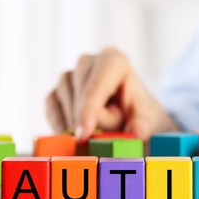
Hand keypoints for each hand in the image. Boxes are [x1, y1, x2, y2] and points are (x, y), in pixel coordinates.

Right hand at [46, 48, 178, 141]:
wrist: (130, 117)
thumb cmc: (139, 116)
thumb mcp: (148, 122)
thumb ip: (142, 126)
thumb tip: (136, 132)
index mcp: (114, 61)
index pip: (97, 84)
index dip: (89, 110)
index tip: (83, 134)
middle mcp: (89, 62)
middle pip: (78, 90)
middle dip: (86, 118)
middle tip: (98, 138)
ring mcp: (71, 74)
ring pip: (61, 97)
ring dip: (74, 121)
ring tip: (94, 133)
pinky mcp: (58, 89)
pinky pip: (51, 106)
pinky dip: (58, 123)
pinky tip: (71, 136)